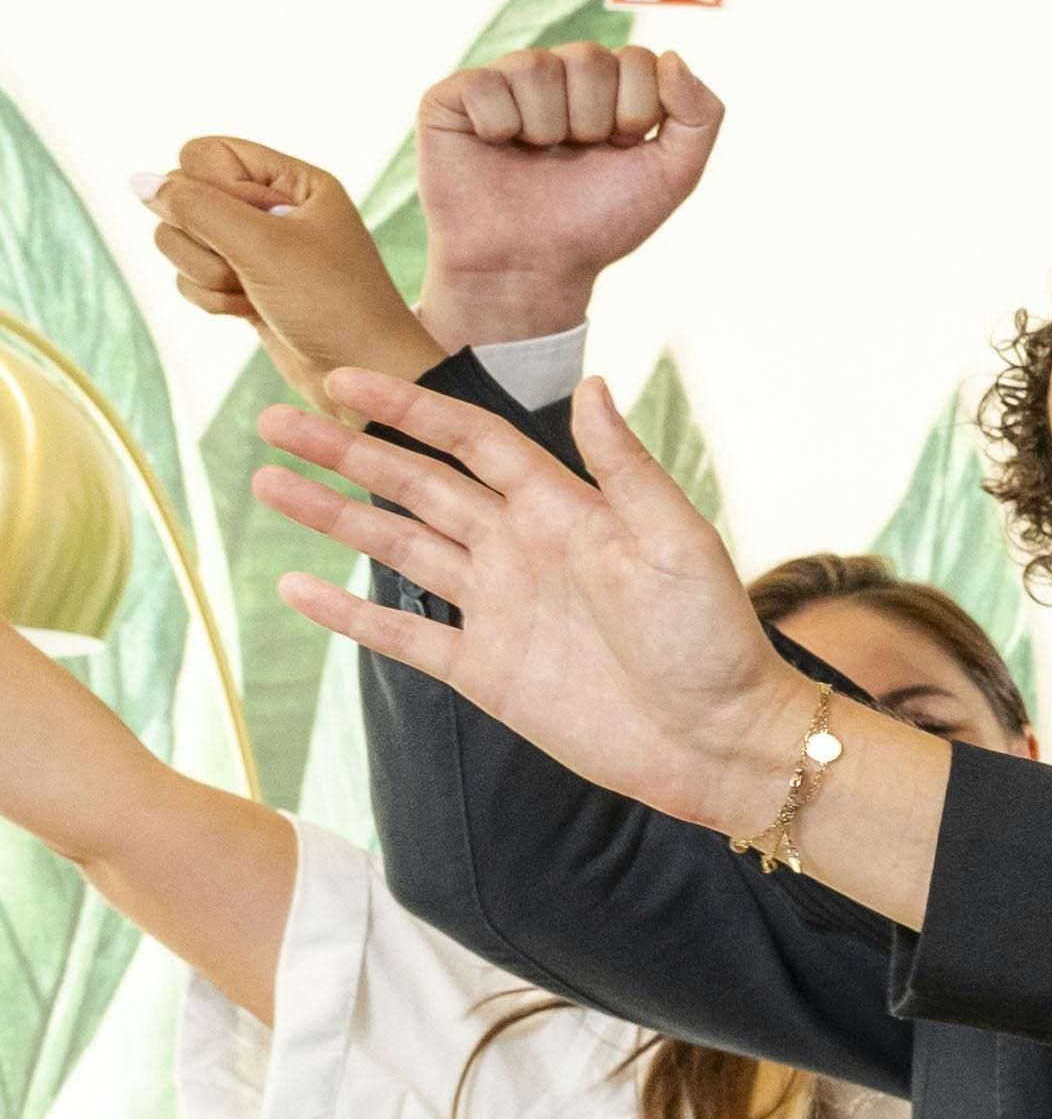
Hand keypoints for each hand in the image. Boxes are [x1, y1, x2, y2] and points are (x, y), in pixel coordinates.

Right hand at [145, 141, 421, 409]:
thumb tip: (136, 180)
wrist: (361, 375)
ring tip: (255, 293)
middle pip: (182, 198)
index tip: (244, 225)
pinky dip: (211, 298)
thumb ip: (196, 207)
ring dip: (208, 275)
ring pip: (178, 240)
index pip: (204, 154)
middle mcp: (271, 206)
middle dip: (205, 241)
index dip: (206, 189)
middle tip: (252, 267)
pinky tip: (249, 311)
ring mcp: (253, 246)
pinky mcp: (240, 281)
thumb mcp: (263, 246)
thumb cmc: (331, 303)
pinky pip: (189, 275)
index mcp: (292, 179)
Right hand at [247, 374, 805, 831]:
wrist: (719, 739)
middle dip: (347, 451)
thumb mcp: (675, 541)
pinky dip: (348, 612)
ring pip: (396, 548)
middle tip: (274, 418)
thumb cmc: (712, 636)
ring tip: (266, 480)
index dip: (411, 410)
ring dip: (332, 516)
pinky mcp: (485, 669)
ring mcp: (498, 608)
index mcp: (565, 510)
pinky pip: (402, 633)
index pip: (472, 442)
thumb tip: (592, 384)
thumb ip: (624, 468)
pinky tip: (295, 585)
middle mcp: (521, 549)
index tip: (346, 379)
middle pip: (416, 485)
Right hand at [409, 45, 720, 345]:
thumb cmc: (599, 221)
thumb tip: (673, 56)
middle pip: (589, 58)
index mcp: (605, 86)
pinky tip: (496, 148)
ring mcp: (501, 82)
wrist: (533, 267)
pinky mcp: (451, 98)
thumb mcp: (673, 174)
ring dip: (548, 127)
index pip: (637, 58)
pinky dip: (500, 126)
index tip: (620, 149)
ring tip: (536, 156)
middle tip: (575, 155)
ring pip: (537, 67)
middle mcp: (553, 75)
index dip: (636, 112)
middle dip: (594, 121)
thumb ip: (699, 116)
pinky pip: (485, 84)